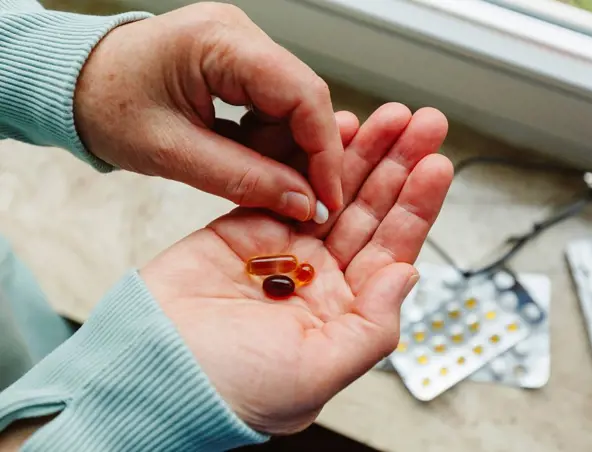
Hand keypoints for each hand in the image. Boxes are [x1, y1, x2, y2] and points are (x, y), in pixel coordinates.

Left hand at [74, 2, 342, 221]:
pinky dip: (266, 142)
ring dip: (282, 152)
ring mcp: (243, 47)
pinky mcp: (239, 64)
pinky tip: (244, 159)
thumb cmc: (106, 106)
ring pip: (293, 108)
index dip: (324, 151)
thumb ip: (243, 179)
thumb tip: (304, 203)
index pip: (302, 94)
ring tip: (249, 176)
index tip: (327, 198)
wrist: (73, 83)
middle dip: (304, 156)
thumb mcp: (172, 153)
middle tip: (298, 203)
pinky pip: (273, 108)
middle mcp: (241, 35)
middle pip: (304, 101)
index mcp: (221, 41)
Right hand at [140, 104, 452, 433]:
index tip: (436, 166)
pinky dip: (308, 157)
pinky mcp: (245, 228)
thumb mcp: (317, 373)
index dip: (416, 206)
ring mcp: (282, 249)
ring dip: (362, 154)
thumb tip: (407, 274)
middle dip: (398, 167)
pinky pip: (285, 183)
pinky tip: (334, 130)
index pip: (391, 250)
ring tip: (390, 118)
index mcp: (341, 311)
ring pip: (332, 191)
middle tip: (424, 125)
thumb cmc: (230, 388)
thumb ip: (372, 326)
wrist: (153, 369)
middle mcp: (317, 277)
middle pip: (369, 212)